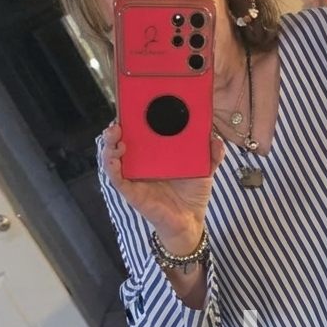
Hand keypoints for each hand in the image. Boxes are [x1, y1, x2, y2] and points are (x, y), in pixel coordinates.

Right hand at [101, 123, 225, 254]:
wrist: (190, 220)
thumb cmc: (192, 194)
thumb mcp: (204, 171)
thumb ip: (211, 156)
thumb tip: (216, 140)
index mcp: (156, 153)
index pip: (140, 131)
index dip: (132, 118)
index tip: (132, 106)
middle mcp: (141, 162)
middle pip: (121, 139)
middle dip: (116, 127)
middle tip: (120, 119)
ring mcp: (134, 176)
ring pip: (113, 156)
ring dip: (110, 143)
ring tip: (116, 135)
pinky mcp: (131, 191)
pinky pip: (116, 177)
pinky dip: (112, 167)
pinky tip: (114, 160)